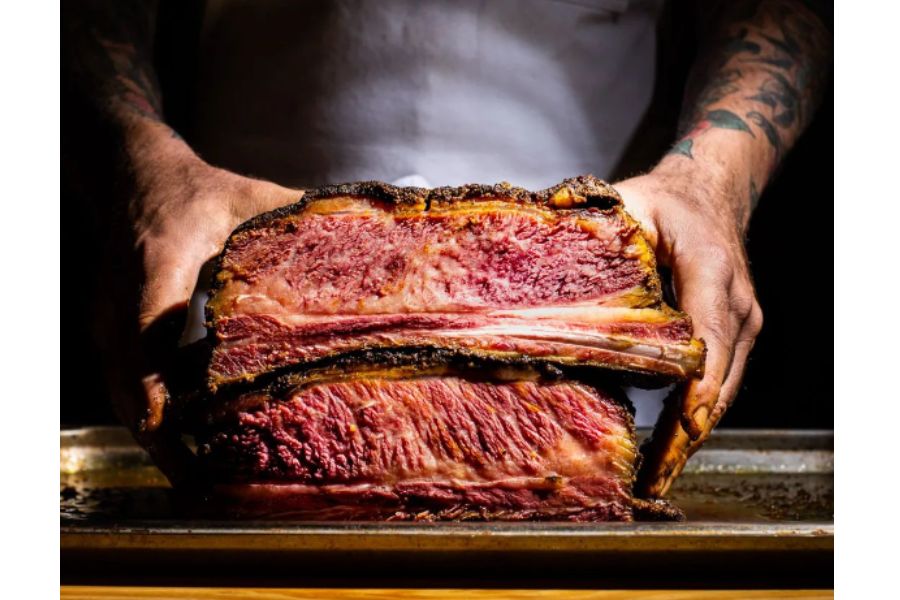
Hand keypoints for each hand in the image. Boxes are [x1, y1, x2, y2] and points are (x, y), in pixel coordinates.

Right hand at [96, 118, 301, 485]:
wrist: (131, 177)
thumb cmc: (196, 190)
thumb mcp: (249, 197)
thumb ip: (301, 217)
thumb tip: (370, 231)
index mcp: (156, 266)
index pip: (145, 335)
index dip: (157, 389)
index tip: (177, 432)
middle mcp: (121, 303)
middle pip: (128, 385)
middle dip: (162, 439)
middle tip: (205, 485)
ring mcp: (110, 322)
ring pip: (125, 395)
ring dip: (158, 438)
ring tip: (200, 481)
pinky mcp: (113, 334)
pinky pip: (129, 386)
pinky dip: (156, 418)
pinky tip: (192, 444)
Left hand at [613, 161, 763, 494]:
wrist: (710, 193)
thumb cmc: (665, 200)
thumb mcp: (627, 200)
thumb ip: (594, 224)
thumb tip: (543, 237)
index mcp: (710, 266)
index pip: (707, 337)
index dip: (695, 388)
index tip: (679, 431)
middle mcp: (735, 301)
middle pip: (720, 379)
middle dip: (690, 432)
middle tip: (655, 479)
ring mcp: (742, 321)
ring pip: (724, 389)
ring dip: (694, 433)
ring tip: (659, 475)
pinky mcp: (736, 333)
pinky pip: (721, 382)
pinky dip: (697, 415)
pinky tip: (671, 444)